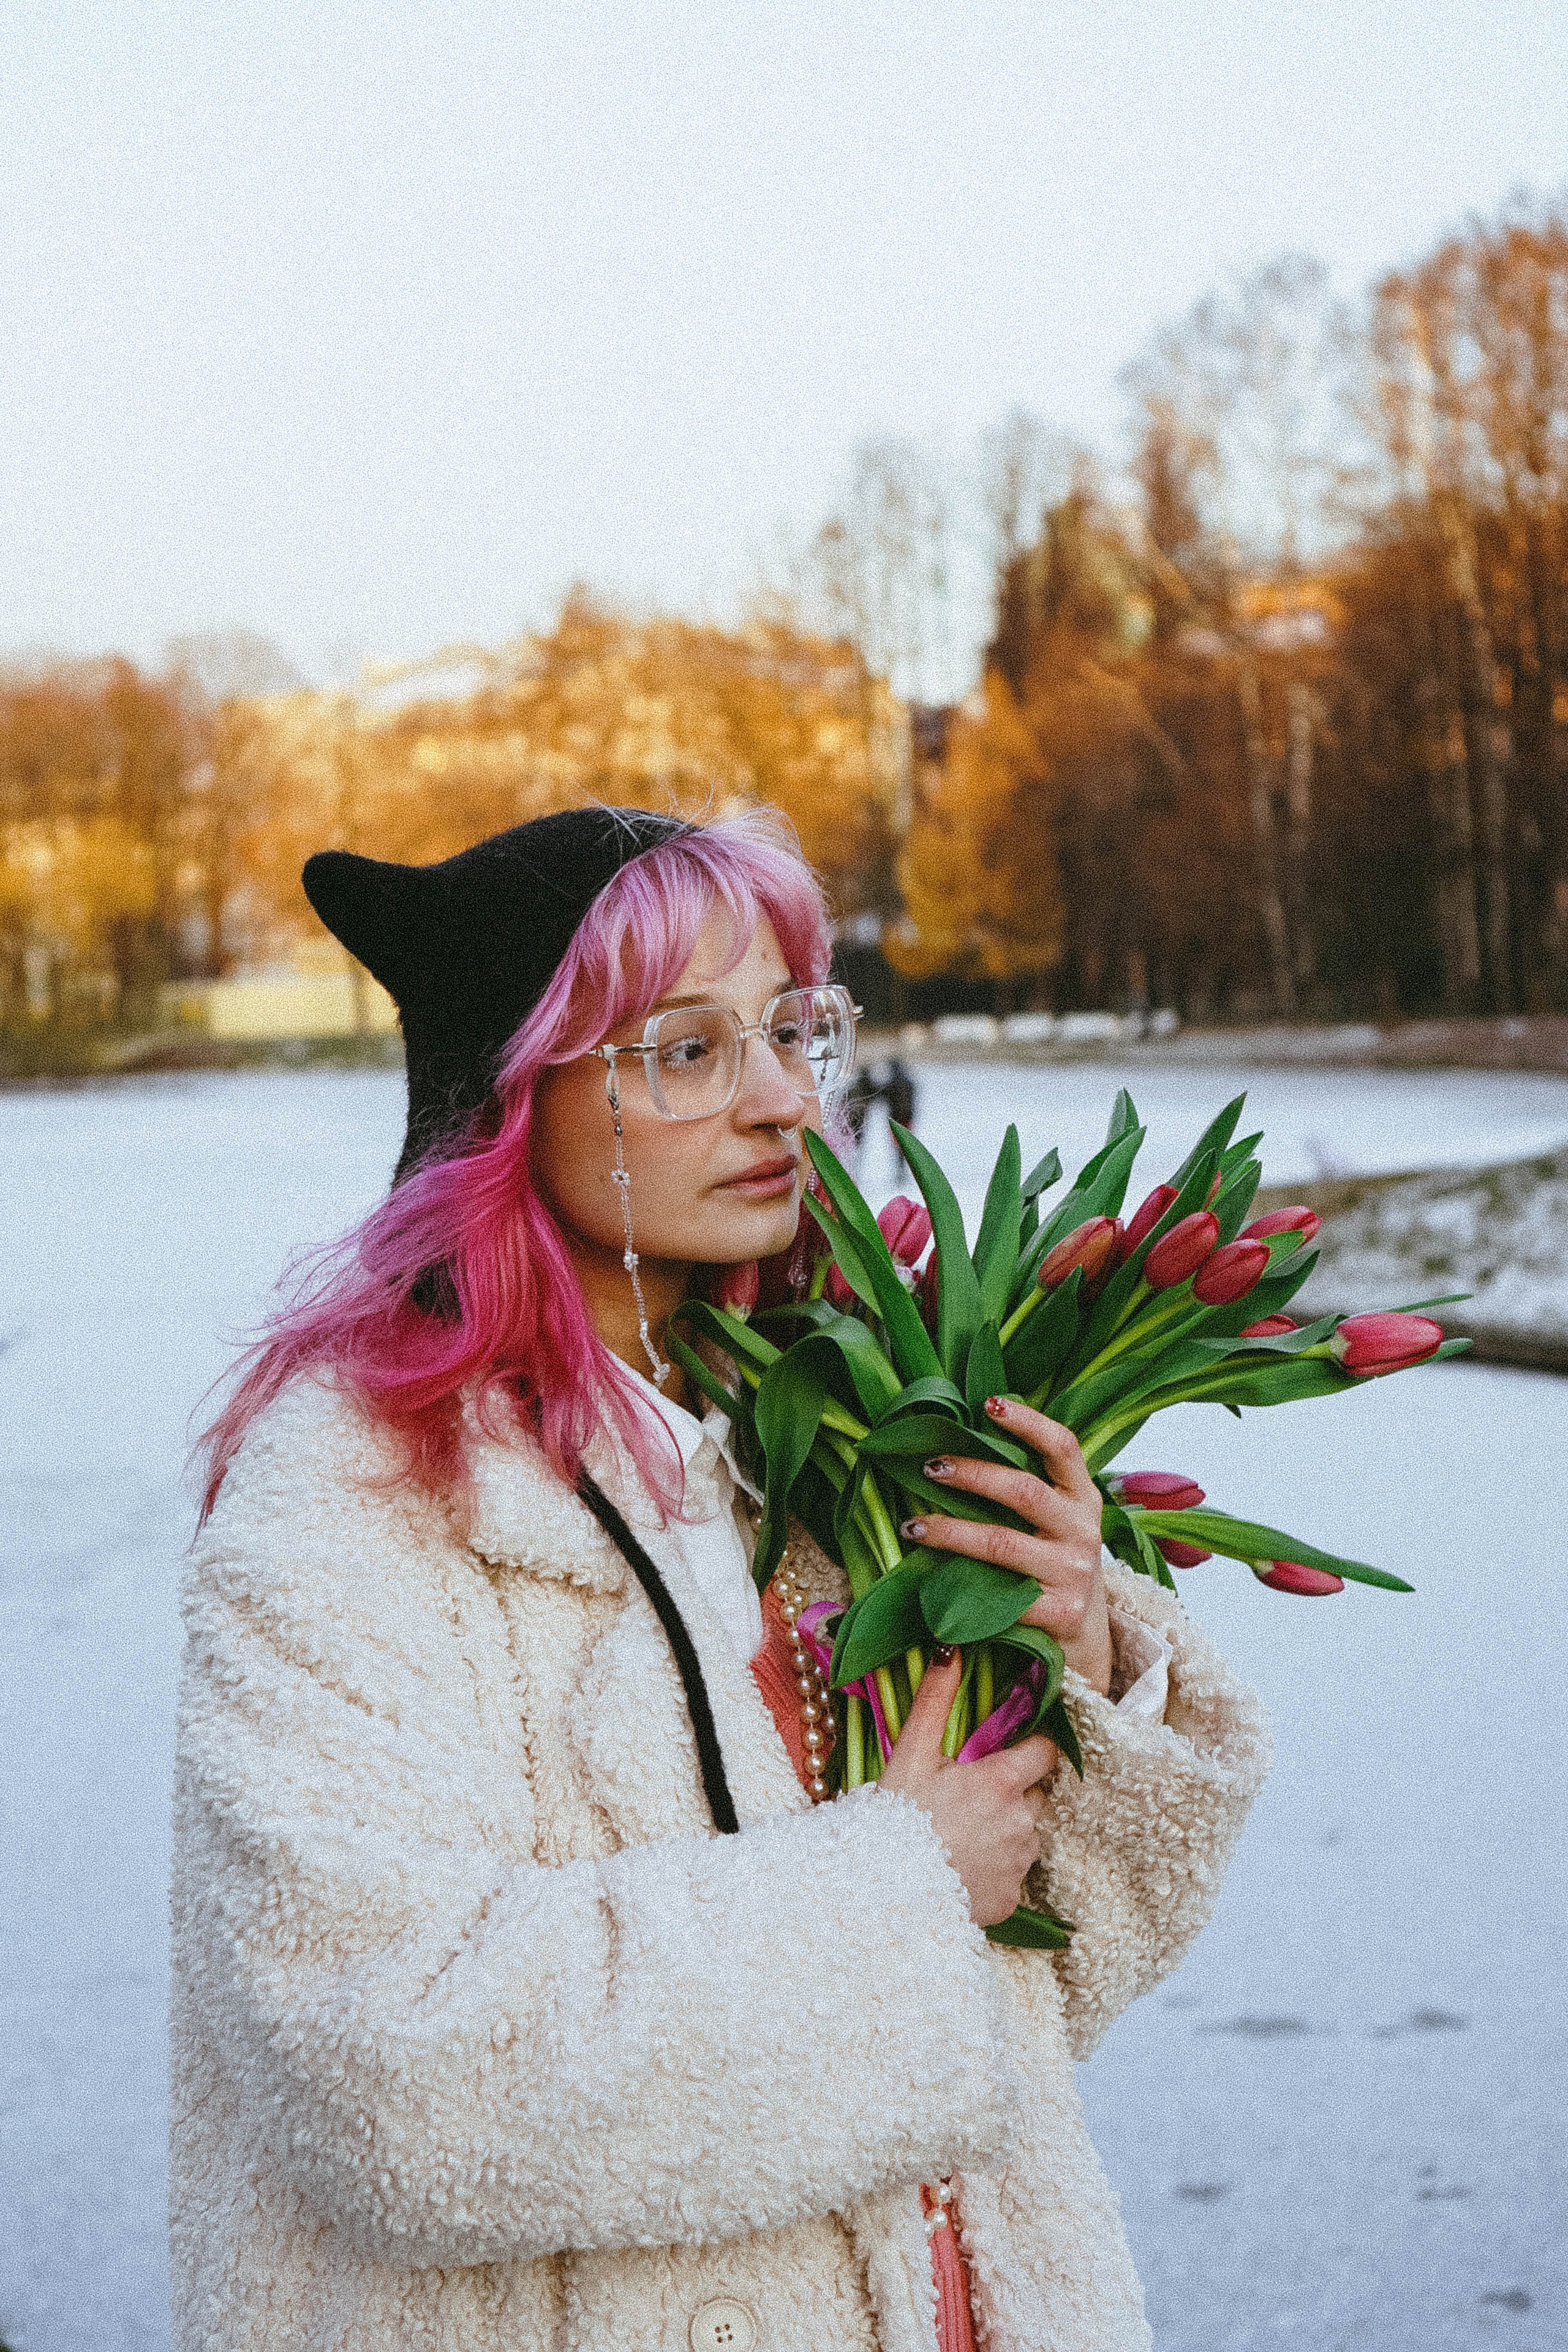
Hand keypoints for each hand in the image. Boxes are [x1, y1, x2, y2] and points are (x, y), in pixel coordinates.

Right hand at [880, 1651, 1058, 1926]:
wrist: (881, 1890)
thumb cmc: (895, 1816)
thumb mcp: (912, 1753)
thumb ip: (936, 1699)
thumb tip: (950, 1648)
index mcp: (1001, 1781)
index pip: (1045, 1752)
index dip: (1028, 1750)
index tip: (1005, 1754)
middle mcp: (1021, 1821)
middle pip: (1035, 1794)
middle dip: (1013, 1792)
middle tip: (969, 1798)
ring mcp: (1019, 1863)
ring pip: (1026, 1835)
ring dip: (1005, 1831)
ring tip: (961, 1834)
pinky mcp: (1012, 1899)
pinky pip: (1013, 1876)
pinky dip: (996, 1871)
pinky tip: (962, 1867)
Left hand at [902, 1399, 1113, 1696]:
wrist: (1089, 1637)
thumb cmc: (1055, 1564)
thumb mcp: (1057, 1522)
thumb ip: (1027, 1489)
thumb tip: (958, 1444)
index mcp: (1083, 1498)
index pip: (1063, 1448)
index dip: (1029, 1422)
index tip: (989, 1403)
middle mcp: (1082, 1531)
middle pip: (1023, 1491)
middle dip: (971, 1474)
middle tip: (930, 1466)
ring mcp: (1072, 1573)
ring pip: (1002, 1543)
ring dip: (951, 1532)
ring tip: (912, 1525)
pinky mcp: (1059, 1613)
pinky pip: (1001, 1595)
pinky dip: (961, 1587)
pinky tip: (930, 1582)